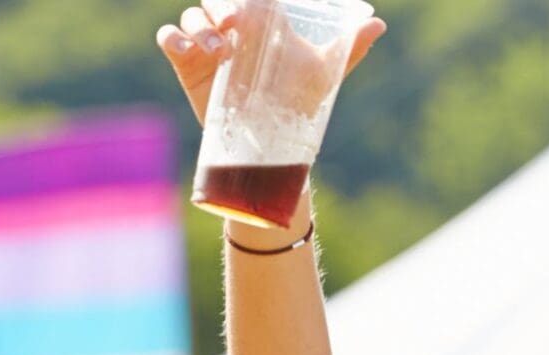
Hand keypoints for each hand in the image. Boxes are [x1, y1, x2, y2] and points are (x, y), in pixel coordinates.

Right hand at [157, 1, 385, 126]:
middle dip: (223, 5)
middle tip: (235, 23)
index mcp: (261, 20)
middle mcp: (232, 27)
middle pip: (216, 0)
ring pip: (192, 17)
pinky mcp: (187, 65)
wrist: (272, 147)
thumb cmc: (297, 102)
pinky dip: (174, 37)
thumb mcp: (324, 74)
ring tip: (220, 50)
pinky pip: (169, 38)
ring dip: (200, 26)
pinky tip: (186, 49)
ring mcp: (208, 45)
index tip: (252, 7)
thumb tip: (378, 23)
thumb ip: (349, 48)